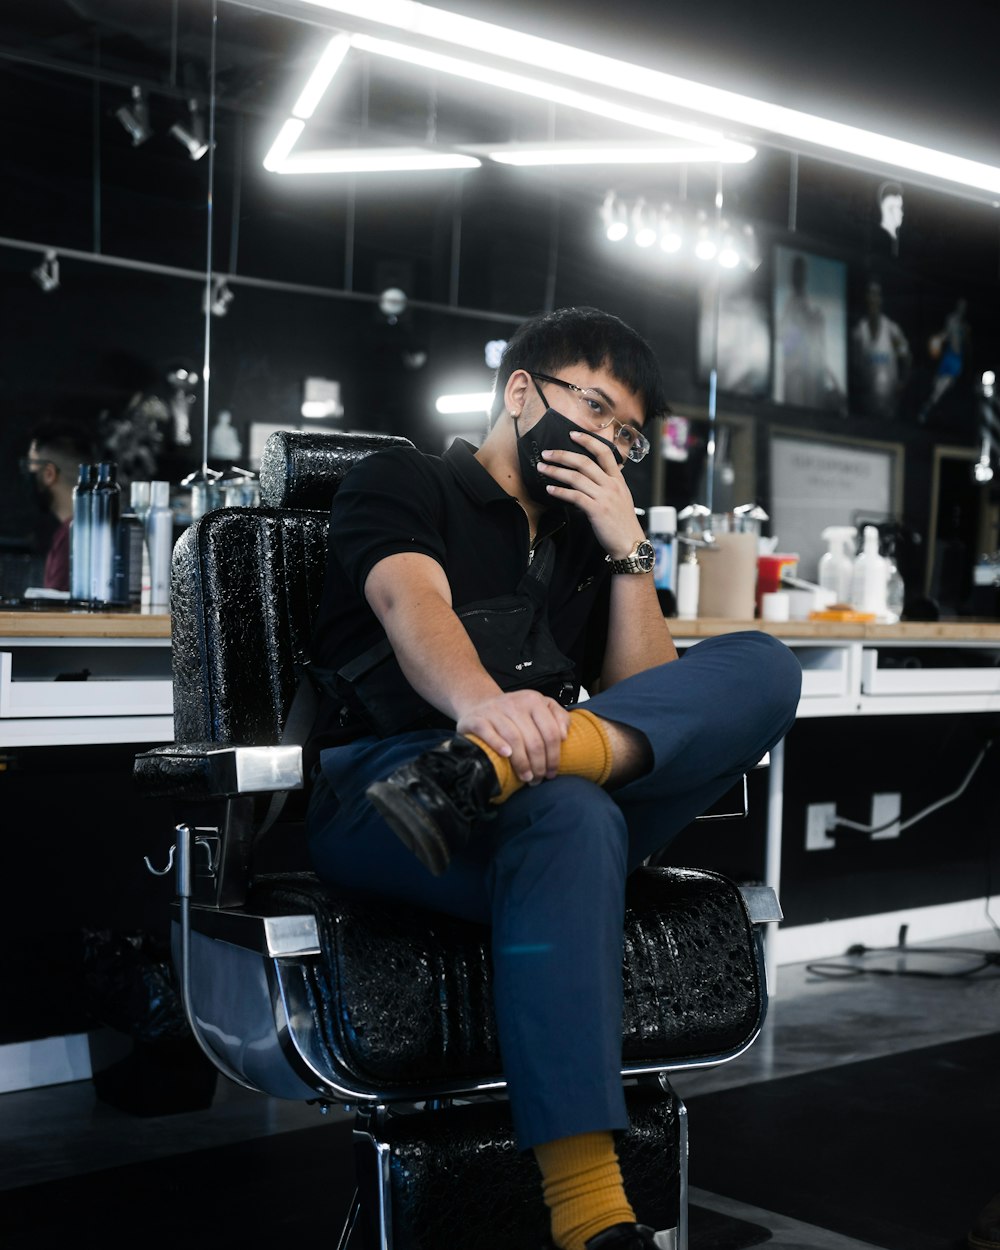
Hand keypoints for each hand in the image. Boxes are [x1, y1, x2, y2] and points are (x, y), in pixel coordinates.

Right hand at [456, 689, 570, 783]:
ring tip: (526, 777)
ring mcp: (494, 710)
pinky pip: (488, 732)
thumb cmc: (515, 712)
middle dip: (539, 765)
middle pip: (534, 740)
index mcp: (533, 700)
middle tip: (538, 779)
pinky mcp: (476, 719)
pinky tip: (506, 756)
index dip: (554, 756)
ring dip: (522, 763)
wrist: (480, 704)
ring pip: (514, 739)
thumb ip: (559, 717)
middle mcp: (514, 703)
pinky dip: (498, 745)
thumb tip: (564, 735)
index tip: (552, 771)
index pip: (551, 732)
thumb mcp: (541, 707)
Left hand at [537, 429, 643, 556]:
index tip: (572, 434)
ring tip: (542, 469)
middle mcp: (611, 485)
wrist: (630, 544)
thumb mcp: (621, 498)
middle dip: (562, 455)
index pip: (604, 452)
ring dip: (555, 471)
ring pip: (576, 477)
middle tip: (547, 453)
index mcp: (618, 480)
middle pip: (584, 462)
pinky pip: (574, 496)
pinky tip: (550, 489)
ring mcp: (604, 497)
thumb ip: (608, 485)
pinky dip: (559, 491)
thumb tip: (591, 478)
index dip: (588, 441)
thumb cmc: (623, 523)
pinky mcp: (596, 510)